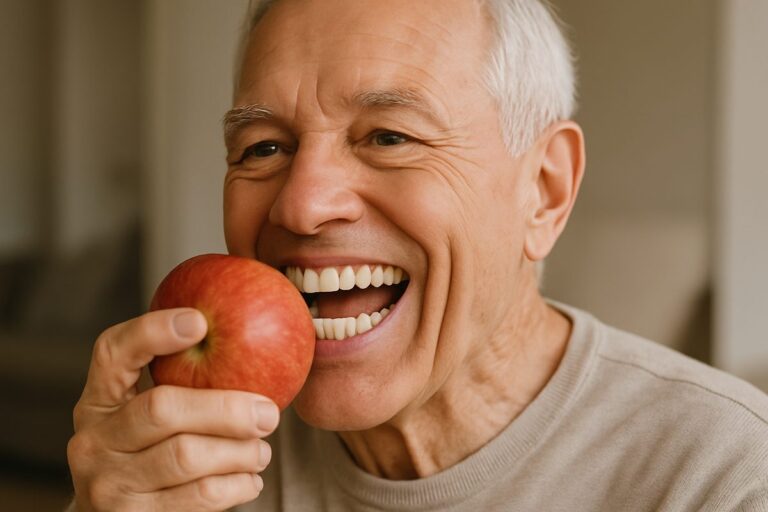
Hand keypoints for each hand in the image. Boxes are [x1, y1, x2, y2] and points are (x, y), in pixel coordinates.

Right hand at [67, 309, 278, 510]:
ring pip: (187, 456)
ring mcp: (107, 483)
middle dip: (226, 408)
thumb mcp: (147, 416)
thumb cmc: (153, 454)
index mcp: (99, 400)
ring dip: (239, 452)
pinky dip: (236, 485)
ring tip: (262, 450)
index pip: (112, 352)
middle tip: (269, 412)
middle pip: (163, 408)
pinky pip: (198, 495)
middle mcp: (93, 440)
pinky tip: (250, 479)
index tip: (200, 321)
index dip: (153, 331)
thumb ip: (183, 382)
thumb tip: (253, 334)